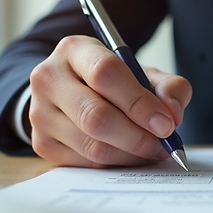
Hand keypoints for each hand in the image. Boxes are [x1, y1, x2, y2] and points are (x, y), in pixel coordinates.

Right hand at [27, 35, 191, 166]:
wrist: (72, 91)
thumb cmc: (112, 81)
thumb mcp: (142, 73)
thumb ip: (168, 87)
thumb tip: (172, 115)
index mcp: (74, 49)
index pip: (105, 74)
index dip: (139, 102)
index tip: (166, 123)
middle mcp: (49, 78)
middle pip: (96, 116)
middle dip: (138, 136)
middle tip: (163, 144)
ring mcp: (40, 113)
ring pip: (92, 145)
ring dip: (130, 154)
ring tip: (152, 149)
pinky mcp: (42, 143)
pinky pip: (86, 163)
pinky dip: (116, 163)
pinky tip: (130, 154)